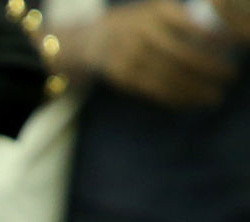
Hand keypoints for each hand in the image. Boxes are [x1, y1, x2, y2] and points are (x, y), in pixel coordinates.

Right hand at [56, 0, 238, 106]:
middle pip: (182, 55)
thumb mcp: (157, 11)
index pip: (191, 25)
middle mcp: (143, 34)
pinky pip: (155, 90)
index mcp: (157, 13)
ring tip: (215, 96)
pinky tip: (191, 101)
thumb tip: (221, 32)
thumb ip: (184, 18)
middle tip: (231, 76)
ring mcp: (131, 57)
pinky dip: (175, 98)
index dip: (214, 37)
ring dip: (195, 89)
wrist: (95, 39)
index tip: (235, 45)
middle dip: (210, 67)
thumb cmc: (139, 24)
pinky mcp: (125, 77)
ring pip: (169, 77)